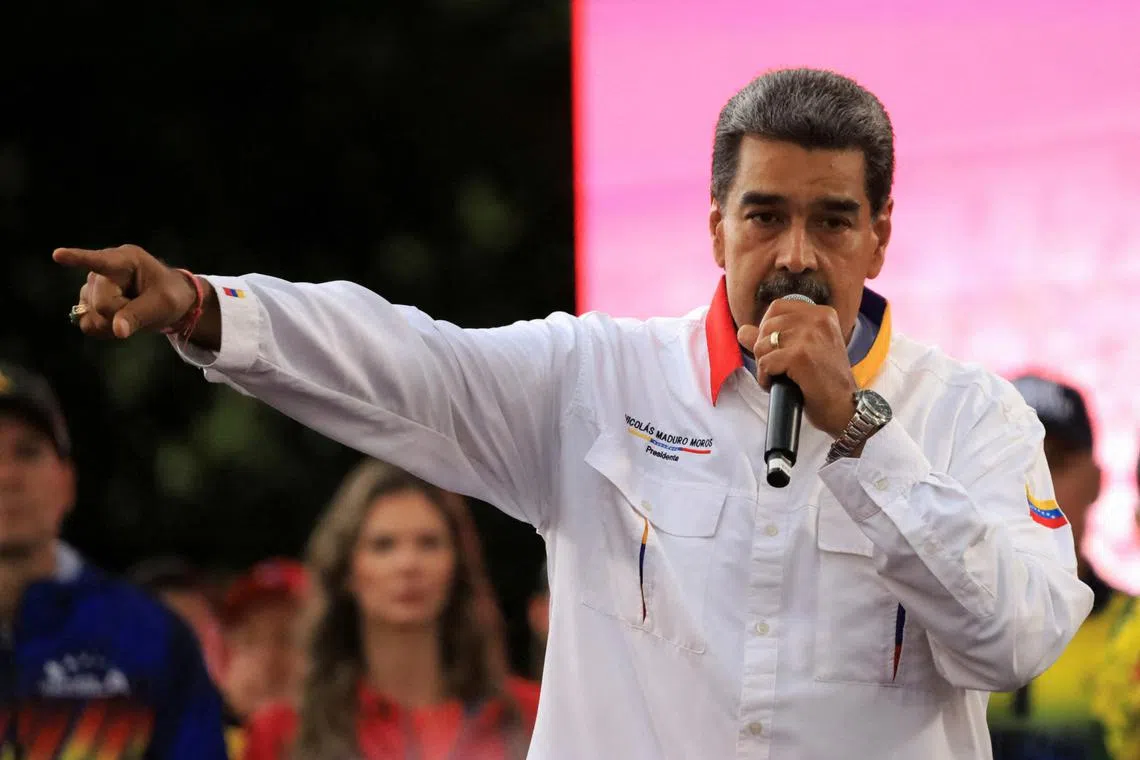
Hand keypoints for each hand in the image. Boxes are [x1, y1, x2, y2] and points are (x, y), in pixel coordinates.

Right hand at [53, 244, 215, 344]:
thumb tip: (117, 330)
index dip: (77, 258)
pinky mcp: (86, 302)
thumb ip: (140, 315)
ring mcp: (91, 286)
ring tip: (131, 312)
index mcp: (125, 260)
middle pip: (100, 303)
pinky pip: (87, 324)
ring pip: (92, 316)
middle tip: (141, 308)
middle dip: (121, 314)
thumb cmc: (170, 295)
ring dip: (113, 323)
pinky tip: (119, 322)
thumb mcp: (164, 304)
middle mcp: (102, 270)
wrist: (168, 301)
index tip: (58, 255)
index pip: (99, 261)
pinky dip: (104, 330)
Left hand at [738, 299, 856, 437]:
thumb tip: (742, 330)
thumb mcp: (803, 350)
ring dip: (764, 365)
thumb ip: (774, 336)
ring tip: (781, 377)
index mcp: (822, 313)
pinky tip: (778, 385)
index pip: (777, 307)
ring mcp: (809, 337)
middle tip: (779, 367)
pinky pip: (764, 363)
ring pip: (762, 344)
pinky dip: (765, 378)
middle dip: (764, 349)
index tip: (777, 348)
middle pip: (767, 326)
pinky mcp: (800, 356)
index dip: (767, 328)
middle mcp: (818, 319)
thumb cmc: (825, 382)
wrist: (844, 408)